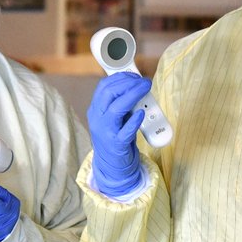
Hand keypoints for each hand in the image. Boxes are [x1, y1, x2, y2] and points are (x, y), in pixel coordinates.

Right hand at [87, 72, 150, 197]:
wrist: (111, 165)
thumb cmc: (115, 137)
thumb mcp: (114, 118)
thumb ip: (121, 103)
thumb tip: (136, 86)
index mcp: (95, 110)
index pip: (103, 87)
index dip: (120, 78)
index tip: (135, 76)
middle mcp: (98, 119)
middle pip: (109, 94)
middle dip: (128, 83)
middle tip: (144, 82)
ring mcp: (106, 132)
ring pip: (116, 108)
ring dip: (133, 95)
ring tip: (145, 89)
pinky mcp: (117, 144)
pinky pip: (125, 130)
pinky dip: (134, 120)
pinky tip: (141, 113)